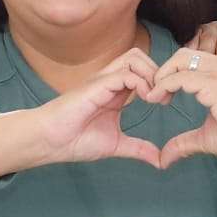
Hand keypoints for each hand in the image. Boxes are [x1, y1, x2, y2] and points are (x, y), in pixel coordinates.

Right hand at [0, 57, 160, 178]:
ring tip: (155, 98)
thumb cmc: (75, 140)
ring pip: (133, 58)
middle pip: (139, 57)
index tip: (166, 102)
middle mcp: (109, 81)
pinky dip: (141, 83)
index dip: (158, 81)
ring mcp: (102, 80)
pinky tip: (146, 100)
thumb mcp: (115, 145)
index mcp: (115, 91)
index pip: (142, 70)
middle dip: (157, 72)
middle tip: (163, 97)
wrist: (50, 141)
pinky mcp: (97, 85)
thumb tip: (159, 160)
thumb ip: (138, 148)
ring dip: (150, 74)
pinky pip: (125, 74)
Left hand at [148, 48, 216, 168]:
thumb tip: (164, 158)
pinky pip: (183, 77)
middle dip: (163, 71)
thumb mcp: (210, 137)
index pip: (191, 60)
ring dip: (162, 77)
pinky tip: (160, 99)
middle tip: (155, 93)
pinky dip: (166, 85)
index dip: (170, 74)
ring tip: (155, 97)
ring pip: (181, 60)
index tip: (161, 96)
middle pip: (183, 54)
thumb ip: (185, 141)